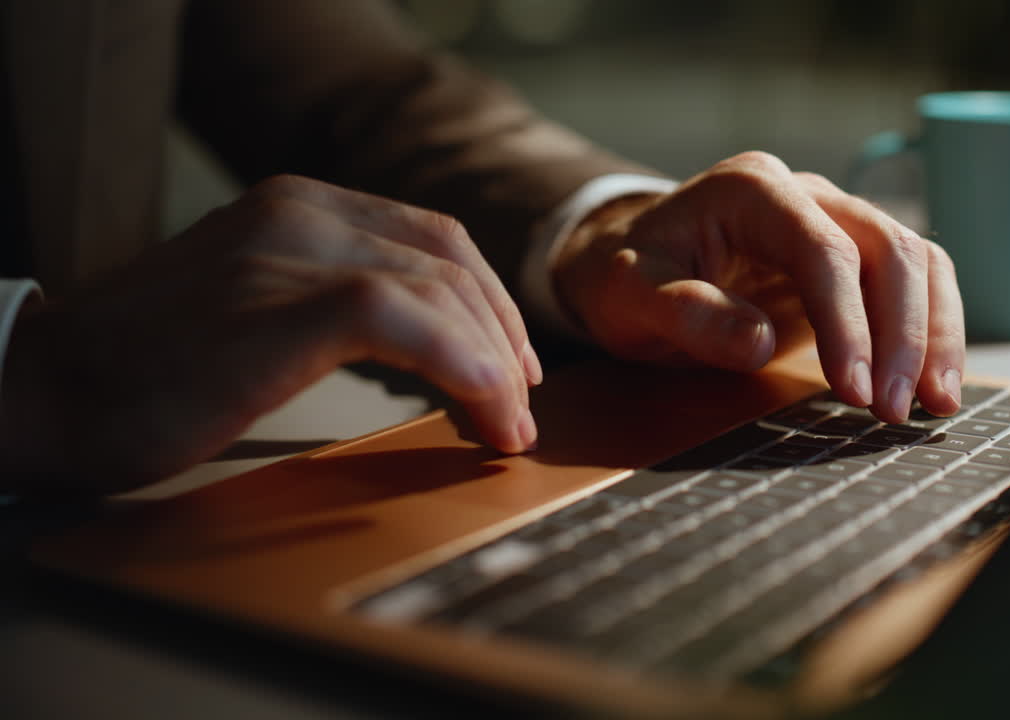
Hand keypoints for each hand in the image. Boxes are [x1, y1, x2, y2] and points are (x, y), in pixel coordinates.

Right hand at [0, 175, 540, 493]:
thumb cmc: (150, 367)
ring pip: (440, 290)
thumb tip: (430, 349)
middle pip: (450, 262)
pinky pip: (404, 320)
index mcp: (299, 206)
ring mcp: (288, 253)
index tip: (511, 365)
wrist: (46, 390)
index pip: (434, 238)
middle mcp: (300, 213)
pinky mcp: (279, 306)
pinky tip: (480, 410)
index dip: (489, 303)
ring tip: (505, 428)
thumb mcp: (256, 305)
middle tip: (519, 405)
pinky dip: (462, 367)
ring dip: (493, 365)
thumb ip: (333, 302)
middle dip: (503, 338)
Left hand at [554, 152, 964, 423]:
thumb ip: (685, 312)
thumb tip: (760, 343)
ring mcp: (834, 220)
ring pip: (915, 260)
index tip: (852, 391)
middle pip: (887, 247)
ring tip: (933, 404)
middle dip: (903, 333)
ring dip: (933, 333)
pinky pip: (913, 282)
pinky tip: (931, 382)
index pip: (823, 250)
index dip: (846, 322)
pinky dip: (931, 330)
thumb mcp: (629, 296)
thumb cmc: (628, 277)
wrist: (630, 260)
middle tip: (892, 411)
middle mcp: (804, 194)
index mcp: (751, 190)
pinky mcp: (851, 258)